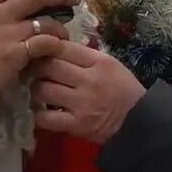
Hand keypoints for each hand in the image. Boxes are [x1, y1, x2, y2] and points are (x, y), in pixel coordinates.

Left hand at [29, 41, 145, 144]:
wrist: (139, 122)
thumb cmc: (123, 89)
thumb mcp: (110, 64)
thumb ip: (84, 56)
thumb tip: (55, 46)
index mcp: (98, 61)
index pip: (63, 47)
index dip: (46, 47)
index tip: (39, 51)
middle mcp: (89, 80)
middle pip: (48, 66)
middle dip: (36, 67)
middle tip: (31, 71)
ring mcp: (81, 103)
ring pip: (43, 90)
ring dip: (35, 90)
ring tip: (37, 91)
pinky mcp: (77, 125)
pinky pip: (46, 118)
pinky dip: (38, 114)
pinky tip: (40, 111)